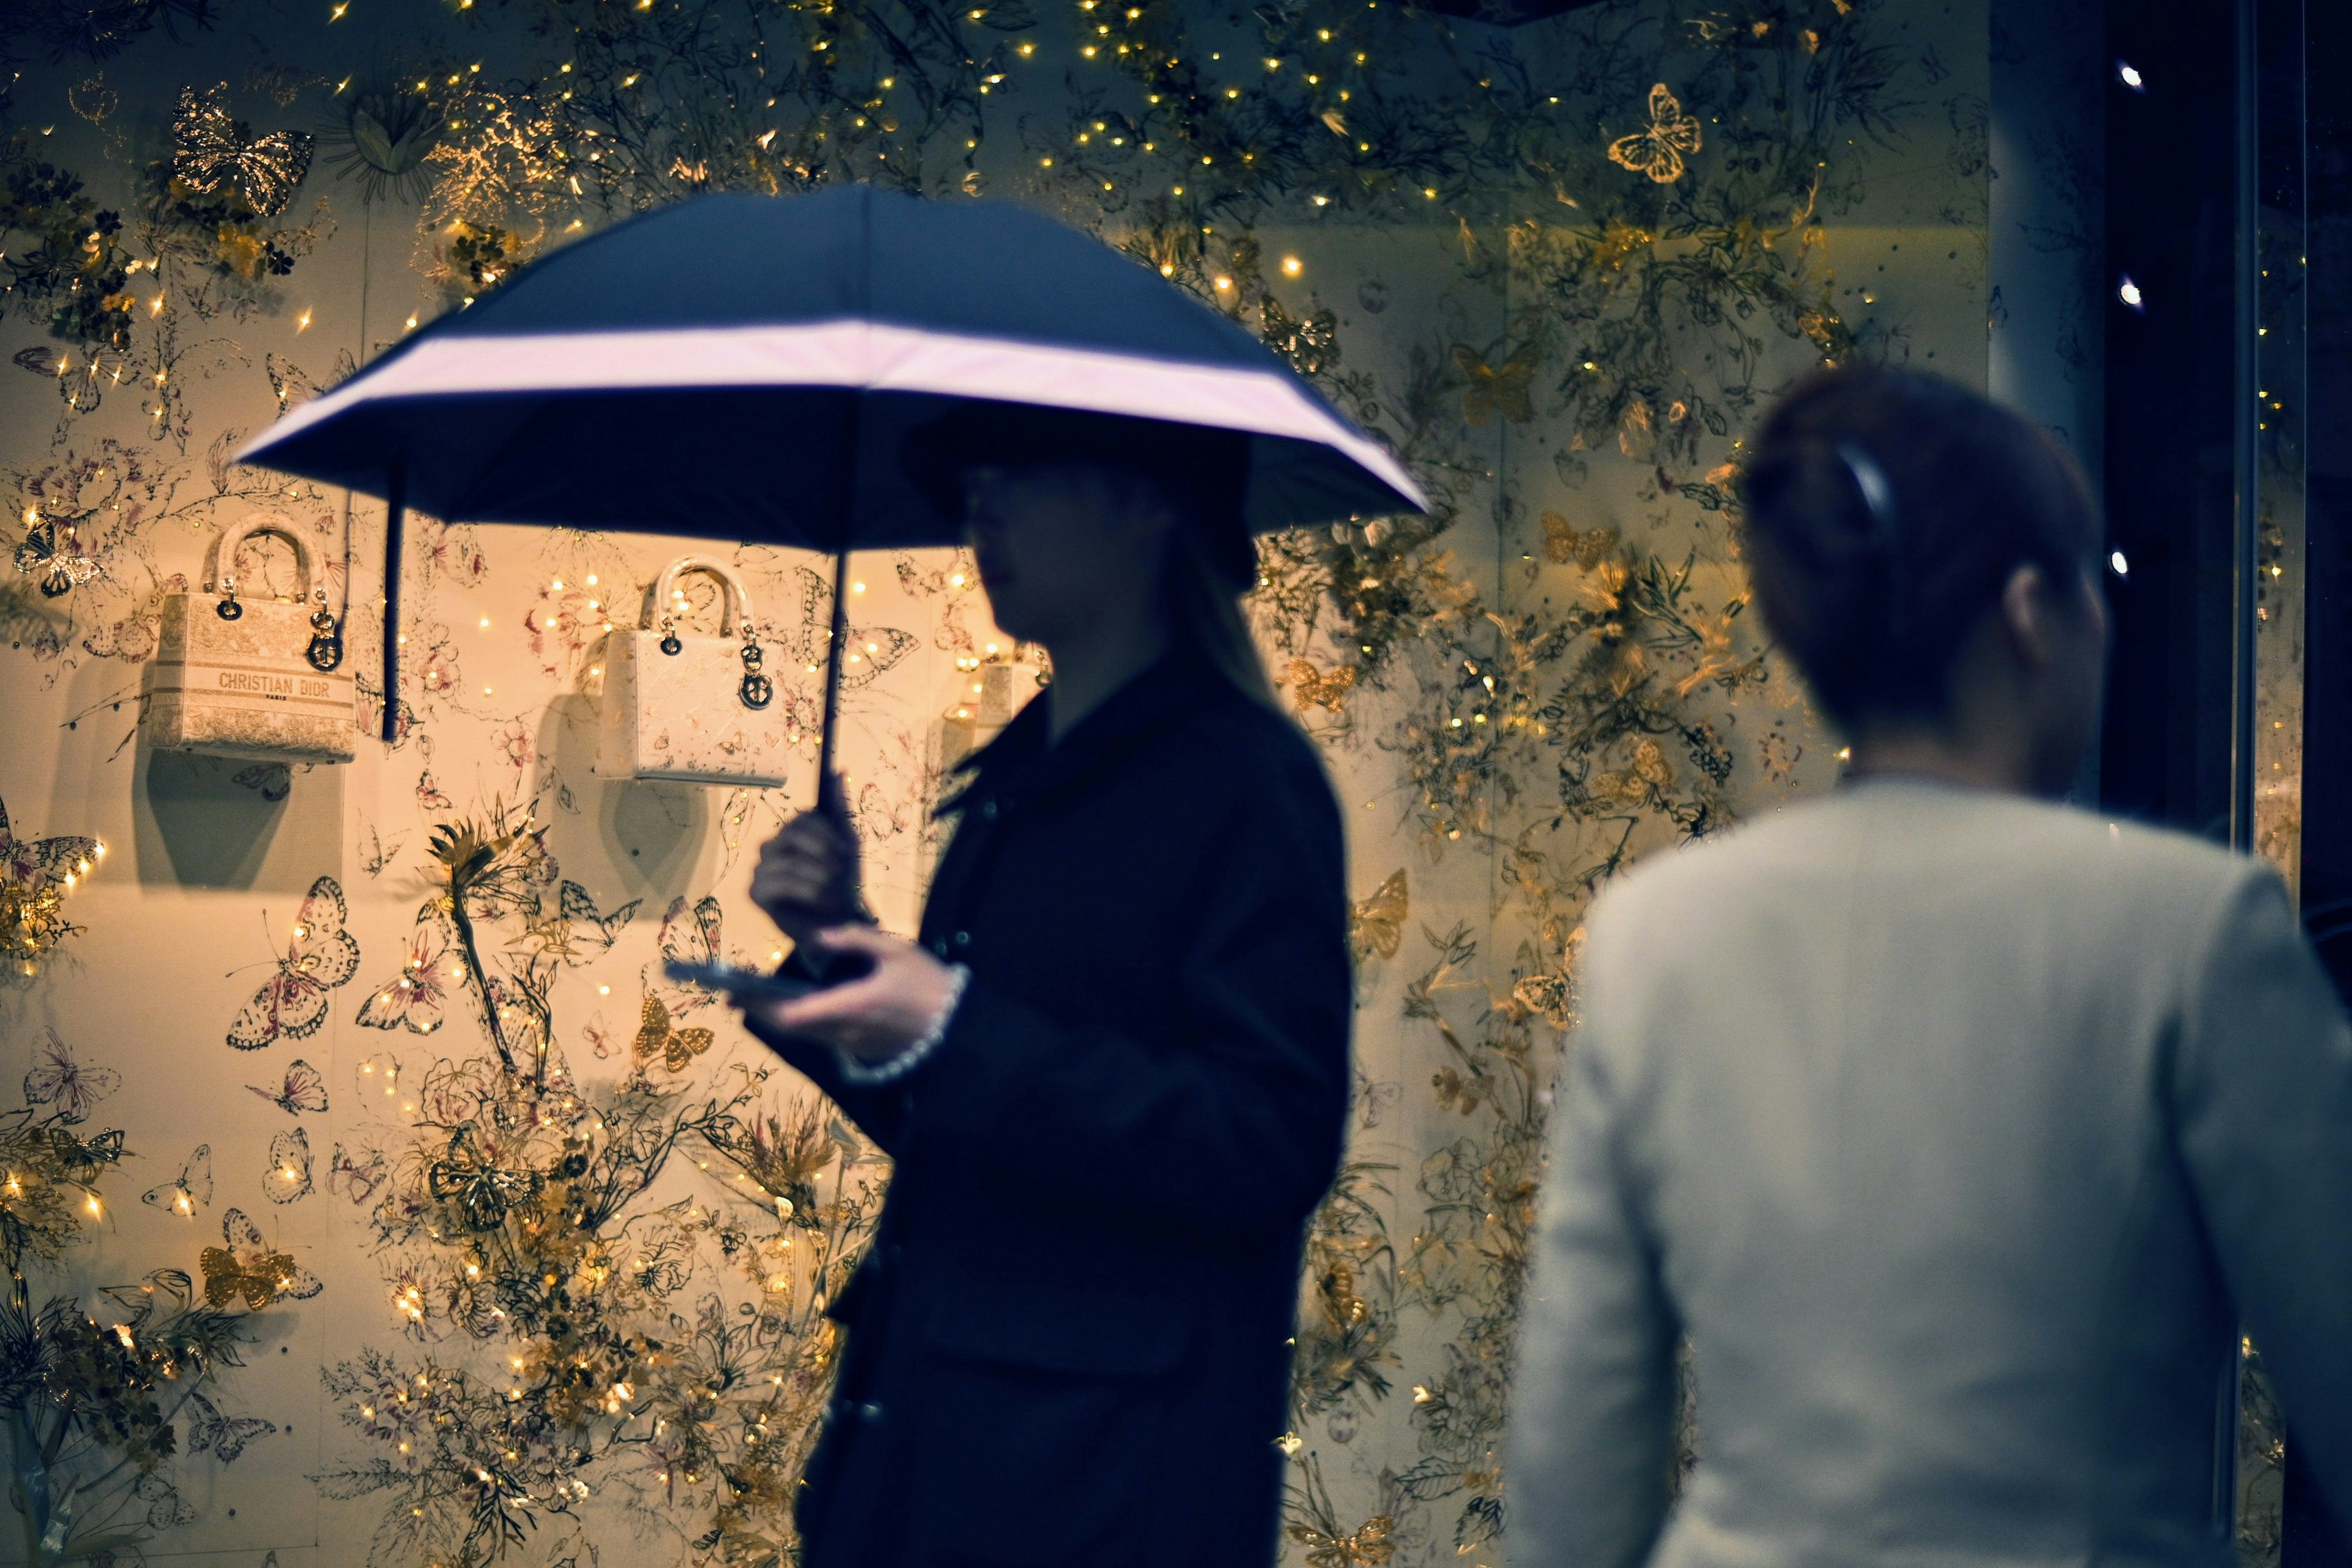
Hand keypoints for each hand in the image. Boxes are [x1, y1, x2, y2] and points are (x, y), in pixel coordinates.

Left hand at [743, 926, 959, 1061]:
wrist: (957, 1027)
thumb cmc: (928, 983)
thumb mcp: (896, 951)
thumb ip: (856, 939)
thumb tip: (819, 935)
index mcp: (852, 1005)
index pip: (793, 1013)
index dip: (761, 1005)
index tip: (736, 992)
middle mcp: (845, 1031)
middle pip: (790, 1028)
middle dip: (759, 1011)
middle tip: (732, 996)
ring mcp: (852, 1044)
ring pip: (804, 1035)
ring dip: (777, 1018)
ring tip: (753, 1000)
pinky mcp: (860, 1049)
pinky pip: (821, 1038)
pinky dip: (800, 1023)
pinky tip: (791, 1008)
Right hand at [749, 800, 861, 953]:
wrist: (840, 923)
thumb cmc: (843, 883)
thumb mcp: (848, 845)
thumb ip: (841, 809)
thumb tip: (841, 770)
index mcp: (793, 833)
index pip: (802, 817)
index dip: (826, 833)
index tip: (845, 852)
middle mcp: (773, 846)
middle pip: (790, 832)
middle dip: (821, 851)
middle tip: (838, 871)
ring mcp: (761, 868)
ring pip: (785, 859)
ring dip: (817, 875)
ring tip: (832, 890)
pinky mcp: (755, 892)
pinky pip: (775, 882)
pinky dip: (804, 890)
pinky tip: (819, 899)